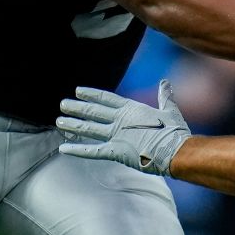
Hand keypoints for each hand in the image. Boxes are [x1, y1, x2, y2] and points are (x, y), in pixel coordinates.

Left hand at [56, 79, 190, 175]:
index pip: (107, 98)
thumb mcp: (170, 110)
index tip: (78, 91)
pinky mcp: (116, 152)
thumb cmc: (175, 132)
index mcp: (132, 109)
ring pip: (89, 129)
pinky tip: (63, 148)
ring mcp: (116, 135)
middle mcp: (120, 120)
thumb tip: (165, 82)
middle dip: (77, 108)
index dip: (91, 94)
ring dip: (73, 125)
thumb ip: (164, 96)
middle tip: (62, 104)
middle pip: (94, 112)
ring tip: (59, 121)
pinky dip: (77, 150)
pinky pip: (92, 151)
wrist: (176, 151)